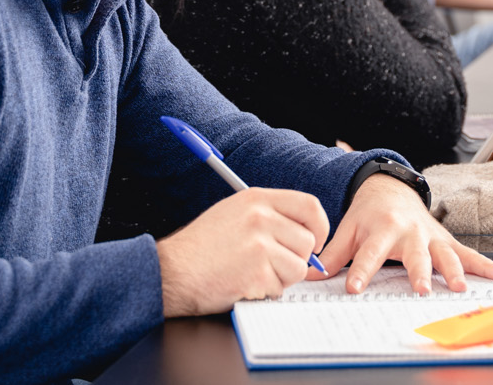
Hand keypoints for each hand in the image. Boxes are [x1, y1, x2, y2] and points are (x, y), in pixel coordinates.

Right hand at [157, 188, 330, 316]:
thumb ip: (269, 216)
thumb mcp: (233, 213)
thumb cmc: (200, 247)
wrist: (172, 271)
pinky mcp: (256, 273)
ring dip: (281, 279)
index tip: (315, 241)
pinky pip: (280, 289)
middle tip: (270, 266)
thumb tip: (305, 232)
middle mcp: (260, 218)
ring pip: (298, 268)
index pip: (309, 206)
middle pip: (307, 242)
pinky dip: (265, 293)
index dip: (320, 227)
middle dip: (295, 260)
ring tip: (252, 274)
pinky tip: (242, 284)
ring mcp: (259, 245)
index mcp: (256, 199)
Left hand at [312, 174, 492, 294]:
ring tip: (460, 287)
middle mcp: (408, 232)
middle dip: (417, 272)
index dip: (360, 271)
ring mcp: (430, 236)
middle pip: (413, 255)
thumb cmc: (367, 214)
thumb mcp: (347, 228)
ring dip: (454, 271)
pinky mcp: (446, 240)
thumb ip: (332, 255)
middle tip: (420, 289)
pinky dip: (488, 265)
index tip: (354, 288)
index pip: (368, 254)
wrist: (390, 189)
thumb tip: (308, 274)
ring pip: (444, 255)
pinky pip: (469, 254)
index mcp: (380, 229)